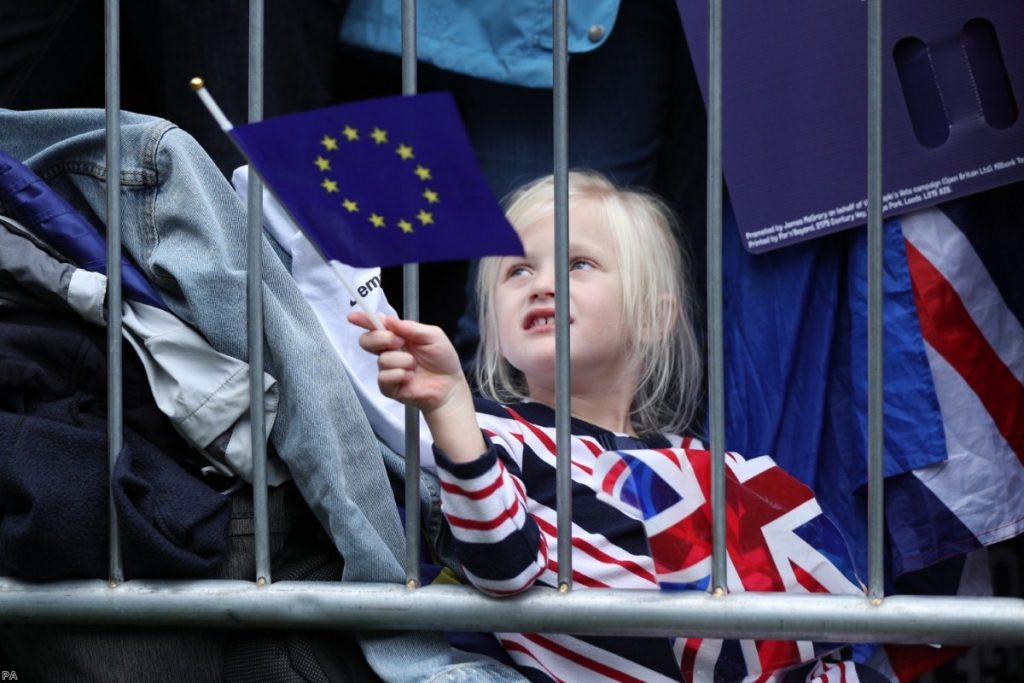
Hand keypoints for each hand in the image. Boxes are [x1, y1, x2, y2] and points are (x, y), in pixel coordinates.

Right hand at [348, 311, 486, 462]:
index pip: (376, 326)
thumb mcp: (433, 336)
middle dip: (381, 338)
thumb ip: (410, 327)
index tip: (353, 317)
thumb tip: (389, 320)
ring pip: (382, 360)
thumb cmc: (443, 360)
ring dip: (402, 361)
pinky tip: (410, 377)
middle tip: (399, 342)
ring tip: (415, 366)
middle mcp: (389, 351)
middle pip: (367, 341)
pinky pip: (384, 377)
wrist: (449, 385)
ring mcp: (388, 369)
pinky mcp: (388, 386)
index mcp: (398, 336)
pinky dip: (399, 375)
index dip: (363, 320)